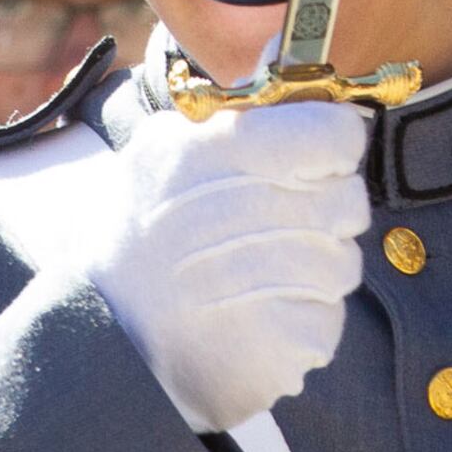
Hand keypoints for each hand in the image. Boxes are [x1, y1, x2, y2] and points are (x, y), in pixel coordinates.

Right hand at [73, 100, 369, 436]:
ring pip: (345, 264)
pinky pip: (329, 322)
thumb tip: (309, 108)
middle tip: (269, 238)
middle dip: (322, 220)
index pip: (336, 134)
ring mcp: (276, 279)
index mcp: (224, 149)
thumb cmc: (135, 247)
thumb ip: (227, 126)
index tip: (308, 168)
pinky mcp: (288, 341)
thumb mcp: (156, 158)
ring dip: (313, 278)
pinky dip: (300, 329)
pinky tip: (254, 326)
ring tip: (252, 286)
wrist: (102, 344)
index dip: (329, 151)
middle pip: (349, 201)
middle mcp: (255, 207)